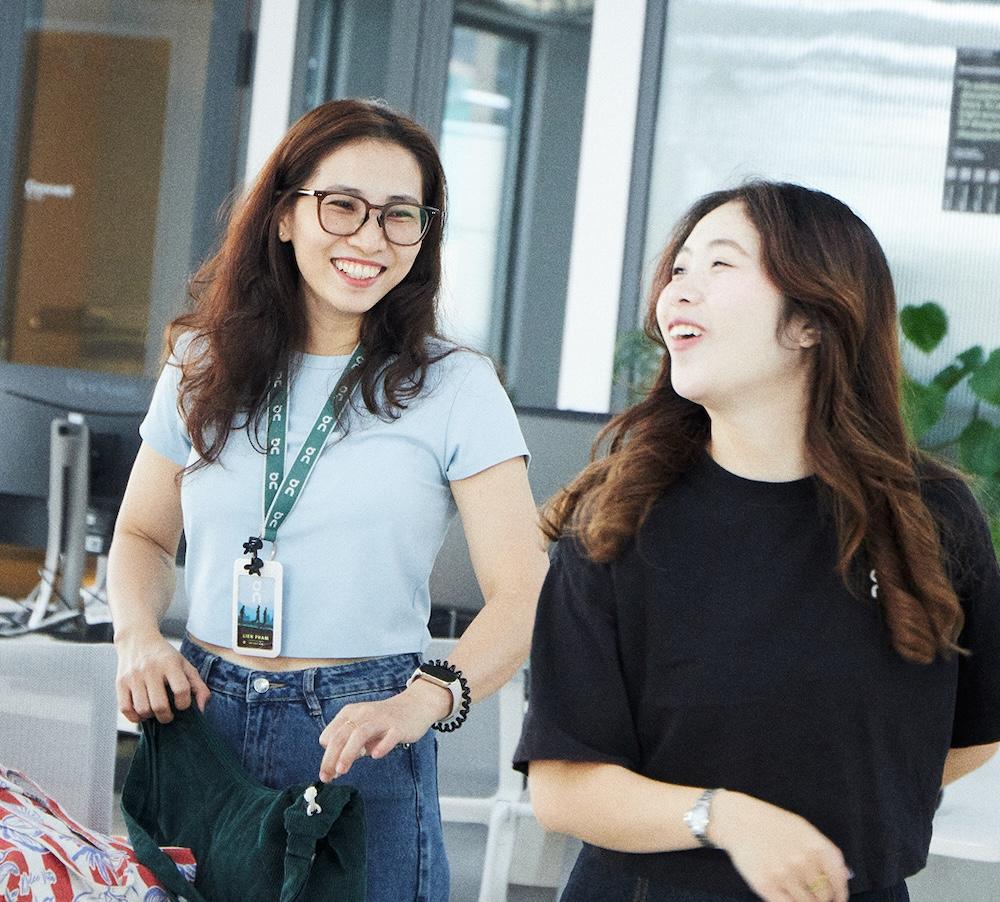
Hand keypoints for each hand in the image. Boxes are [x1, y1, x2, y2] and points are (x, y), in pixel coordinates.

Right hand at [115, 631, 210, 723]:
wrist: (137, 639)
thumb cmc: (165, 656)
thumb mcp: (185, 665)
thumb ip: (198, 686)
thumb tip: (202, 708)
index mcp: (170, 663)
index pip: (181, 690)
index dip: (184, 703)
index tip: (182, 703)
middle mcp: (151, 669)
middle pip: (159, 705)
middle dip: (166, 716)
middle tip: (168, 714)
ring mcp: (134, 677)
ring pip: (143, 709)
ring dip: (151, 716)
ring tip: (155, 711)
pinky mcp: (120, 683)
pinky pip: (125, 709)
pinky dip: (135, 717)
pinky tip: (142, 712)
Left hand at [318, 678, 451, 780]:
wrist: (415, 705)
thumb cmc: (384, 722)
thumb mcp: (363, 731)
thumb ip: (350, 749)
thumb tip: (333, 772)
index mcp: (350, 714)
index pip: (330, 735)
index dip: (327, 755)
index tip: (327, 773)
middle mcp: (363, 714)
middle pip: (342, 735)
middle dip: (331, 757)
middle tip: (326, 777)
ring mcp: (381, 719)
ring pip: (360, 734)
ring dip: (348, 752)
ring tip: (341, 770)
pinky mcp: (398, 726)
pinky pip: (389, 736)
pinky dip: (381, 745)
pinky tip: (375, 756)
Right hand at [711, 791, 850, 901]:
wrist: (737, 820)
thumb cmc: (772, 823)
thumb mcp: (802, 829)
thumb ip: (824, 852)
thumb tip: (844, 876)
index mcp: (816, 846)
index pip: (839, 880)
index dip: (840, 894)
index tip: (837, 899)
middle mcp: (803, 861)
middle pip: (824, 896)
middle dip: (821, 898)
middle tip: (812, 894)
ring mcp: (784, 874)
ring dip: (804, 900)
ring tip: (795, 890)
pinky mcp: (766, 885)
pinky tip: (786, 894)